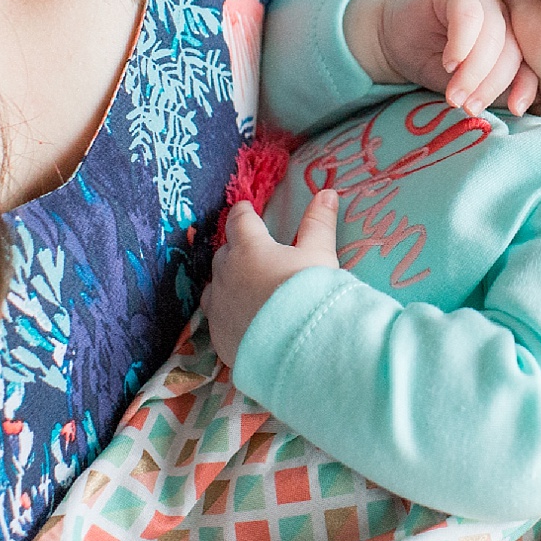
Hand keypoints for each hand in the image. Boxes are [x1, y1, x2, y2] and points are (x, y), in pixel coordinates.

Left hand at [200, 188, 338, 368]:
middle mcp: (226, 274)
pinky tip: (243, 318)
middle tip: (250, 250)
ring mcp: (219, 307)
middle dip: (235, 248)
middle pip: (224, 252)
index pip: (239, 221)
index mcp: (249, 248)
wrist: (298, 348)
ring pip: (213, 286)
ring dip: (225, 280)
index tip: (245, 209)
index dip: (243, 213)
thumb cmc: (309, 293)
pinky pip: (218, 317)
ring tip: (242, 285)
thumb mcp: (319, 255)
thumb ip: (318, 223)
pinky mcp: (219, 336)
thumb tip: (327, 193)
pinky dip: (228, 313)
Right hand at [353, 0, 538, 114]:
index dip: (525, 87)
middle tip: (469, 107)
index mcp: (511, 40)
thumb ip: (492, 90)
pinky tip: (449, 64)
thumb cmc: (433, 62)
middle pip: (510, 52)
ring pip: (492, 36)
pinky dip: (461, 43)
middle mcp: (502, 18)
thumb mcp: (466, 84)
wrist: (391, 38)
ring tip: (454, 96)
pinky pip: (468, 15)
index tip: (515, 110)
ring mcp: (481, 1)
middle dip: (490, 85)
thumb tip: (516, 106)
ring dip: (474, 71)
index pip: (527, 65)